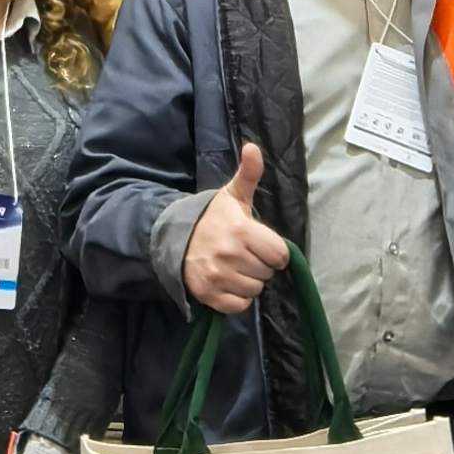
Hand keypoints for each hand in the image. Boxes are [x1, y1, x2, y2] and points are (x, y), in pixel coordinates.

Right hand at [184, 140, 289, 313]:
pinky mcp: (209, 295)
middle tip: (245, 254)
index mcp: (241, 230)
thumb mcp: (232, 195)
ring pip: (255, 290)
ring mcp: (218, 277)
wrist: (174, 238)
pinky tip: (229, 282)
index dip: (274, 250)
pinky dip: (238, 298)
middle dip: (260, 264)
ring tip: (236, 267)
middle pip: (267, 273)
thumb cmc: (211, 217)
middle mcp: (230, 255)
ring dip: (249, 281)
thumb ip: (249, 174)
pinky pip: (240, 306)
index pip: (279, 254)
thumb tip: (253, 147)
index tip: (261, 244)